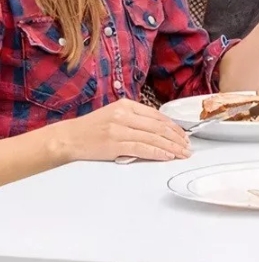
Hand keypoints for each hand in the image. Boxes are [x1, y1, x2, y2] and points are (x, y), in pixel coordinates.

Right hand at [58, 99, 191, 162]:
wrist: (69, 138)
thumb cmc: (92, 128)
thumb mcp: (115, 115)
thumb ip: (136, 119)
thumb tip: (161, 130)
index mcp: (126, 105)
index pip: (157, 115)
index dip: (174, 127)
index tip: (184, 136)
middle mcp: (124, 114)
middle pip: (159, 127)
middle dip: (177, 138)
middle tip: (188, 147)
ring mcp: (119, 129)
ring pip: (153, 138)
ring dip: (171, 147)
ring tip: (182, 153)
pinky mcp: (115, 144)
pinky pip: (143, 148)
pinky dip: (158, 152)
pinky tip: (168, 156)